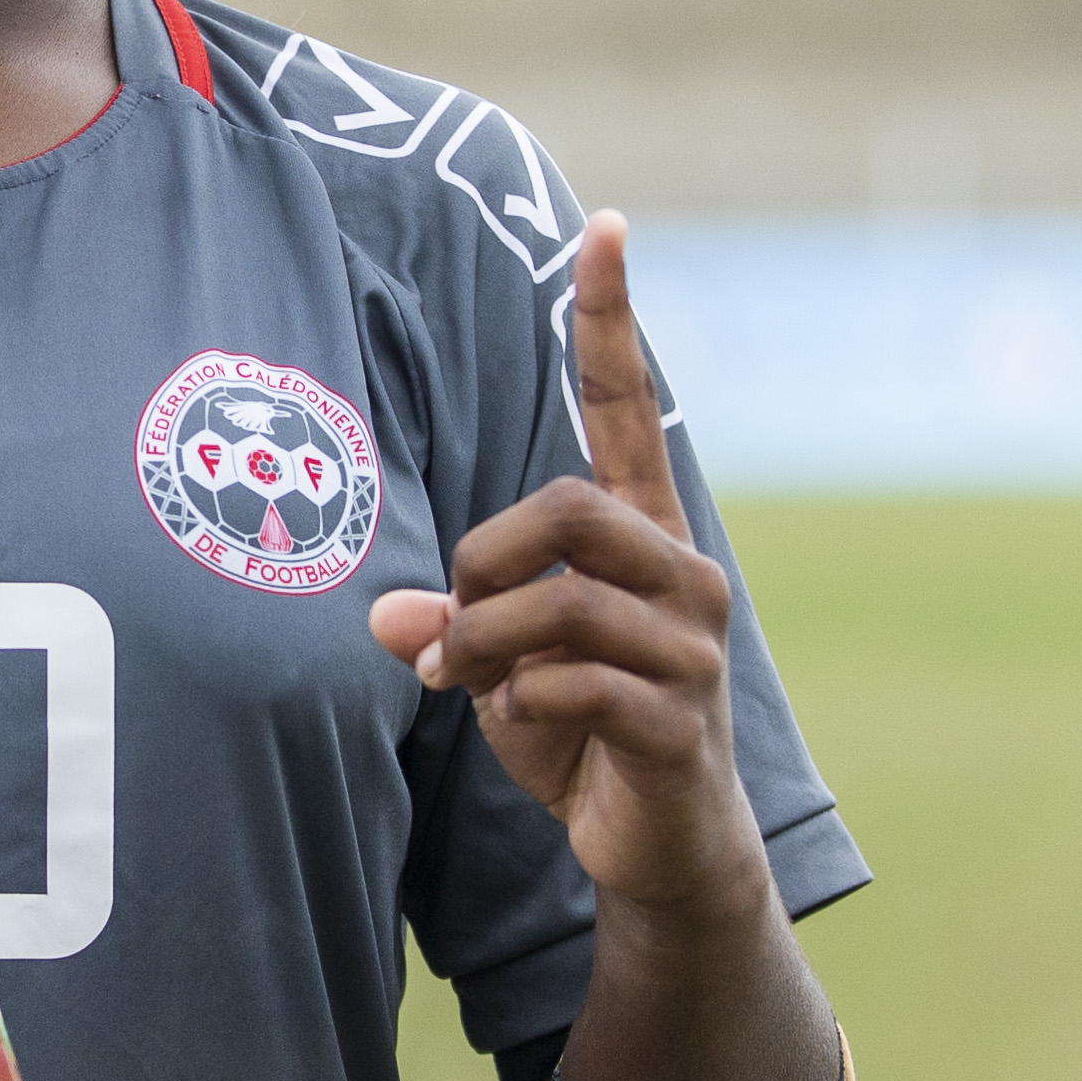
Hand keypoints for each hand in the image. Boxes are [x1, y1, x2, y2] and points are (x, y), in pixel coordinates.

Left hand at [367, 211, 773, 928]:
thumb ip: (452, 626)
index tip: (604, 229)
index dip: (610, 322)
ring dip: (487, 643)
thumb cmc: (580, 736)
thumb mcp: (499, 671)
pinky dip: (522, 701)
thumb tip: (388, 623)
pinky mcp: (681, 719)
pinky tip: (522, 724)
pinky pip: (575, 679)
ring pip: (562, 600)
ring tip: (467, 683)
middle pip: (566, 506)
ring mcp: (693, 646)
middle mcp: (684, 573)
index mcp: (644, 537)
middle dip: (483, 564)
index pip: (629, 408)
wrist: (660, 852)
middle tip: (455, 628)